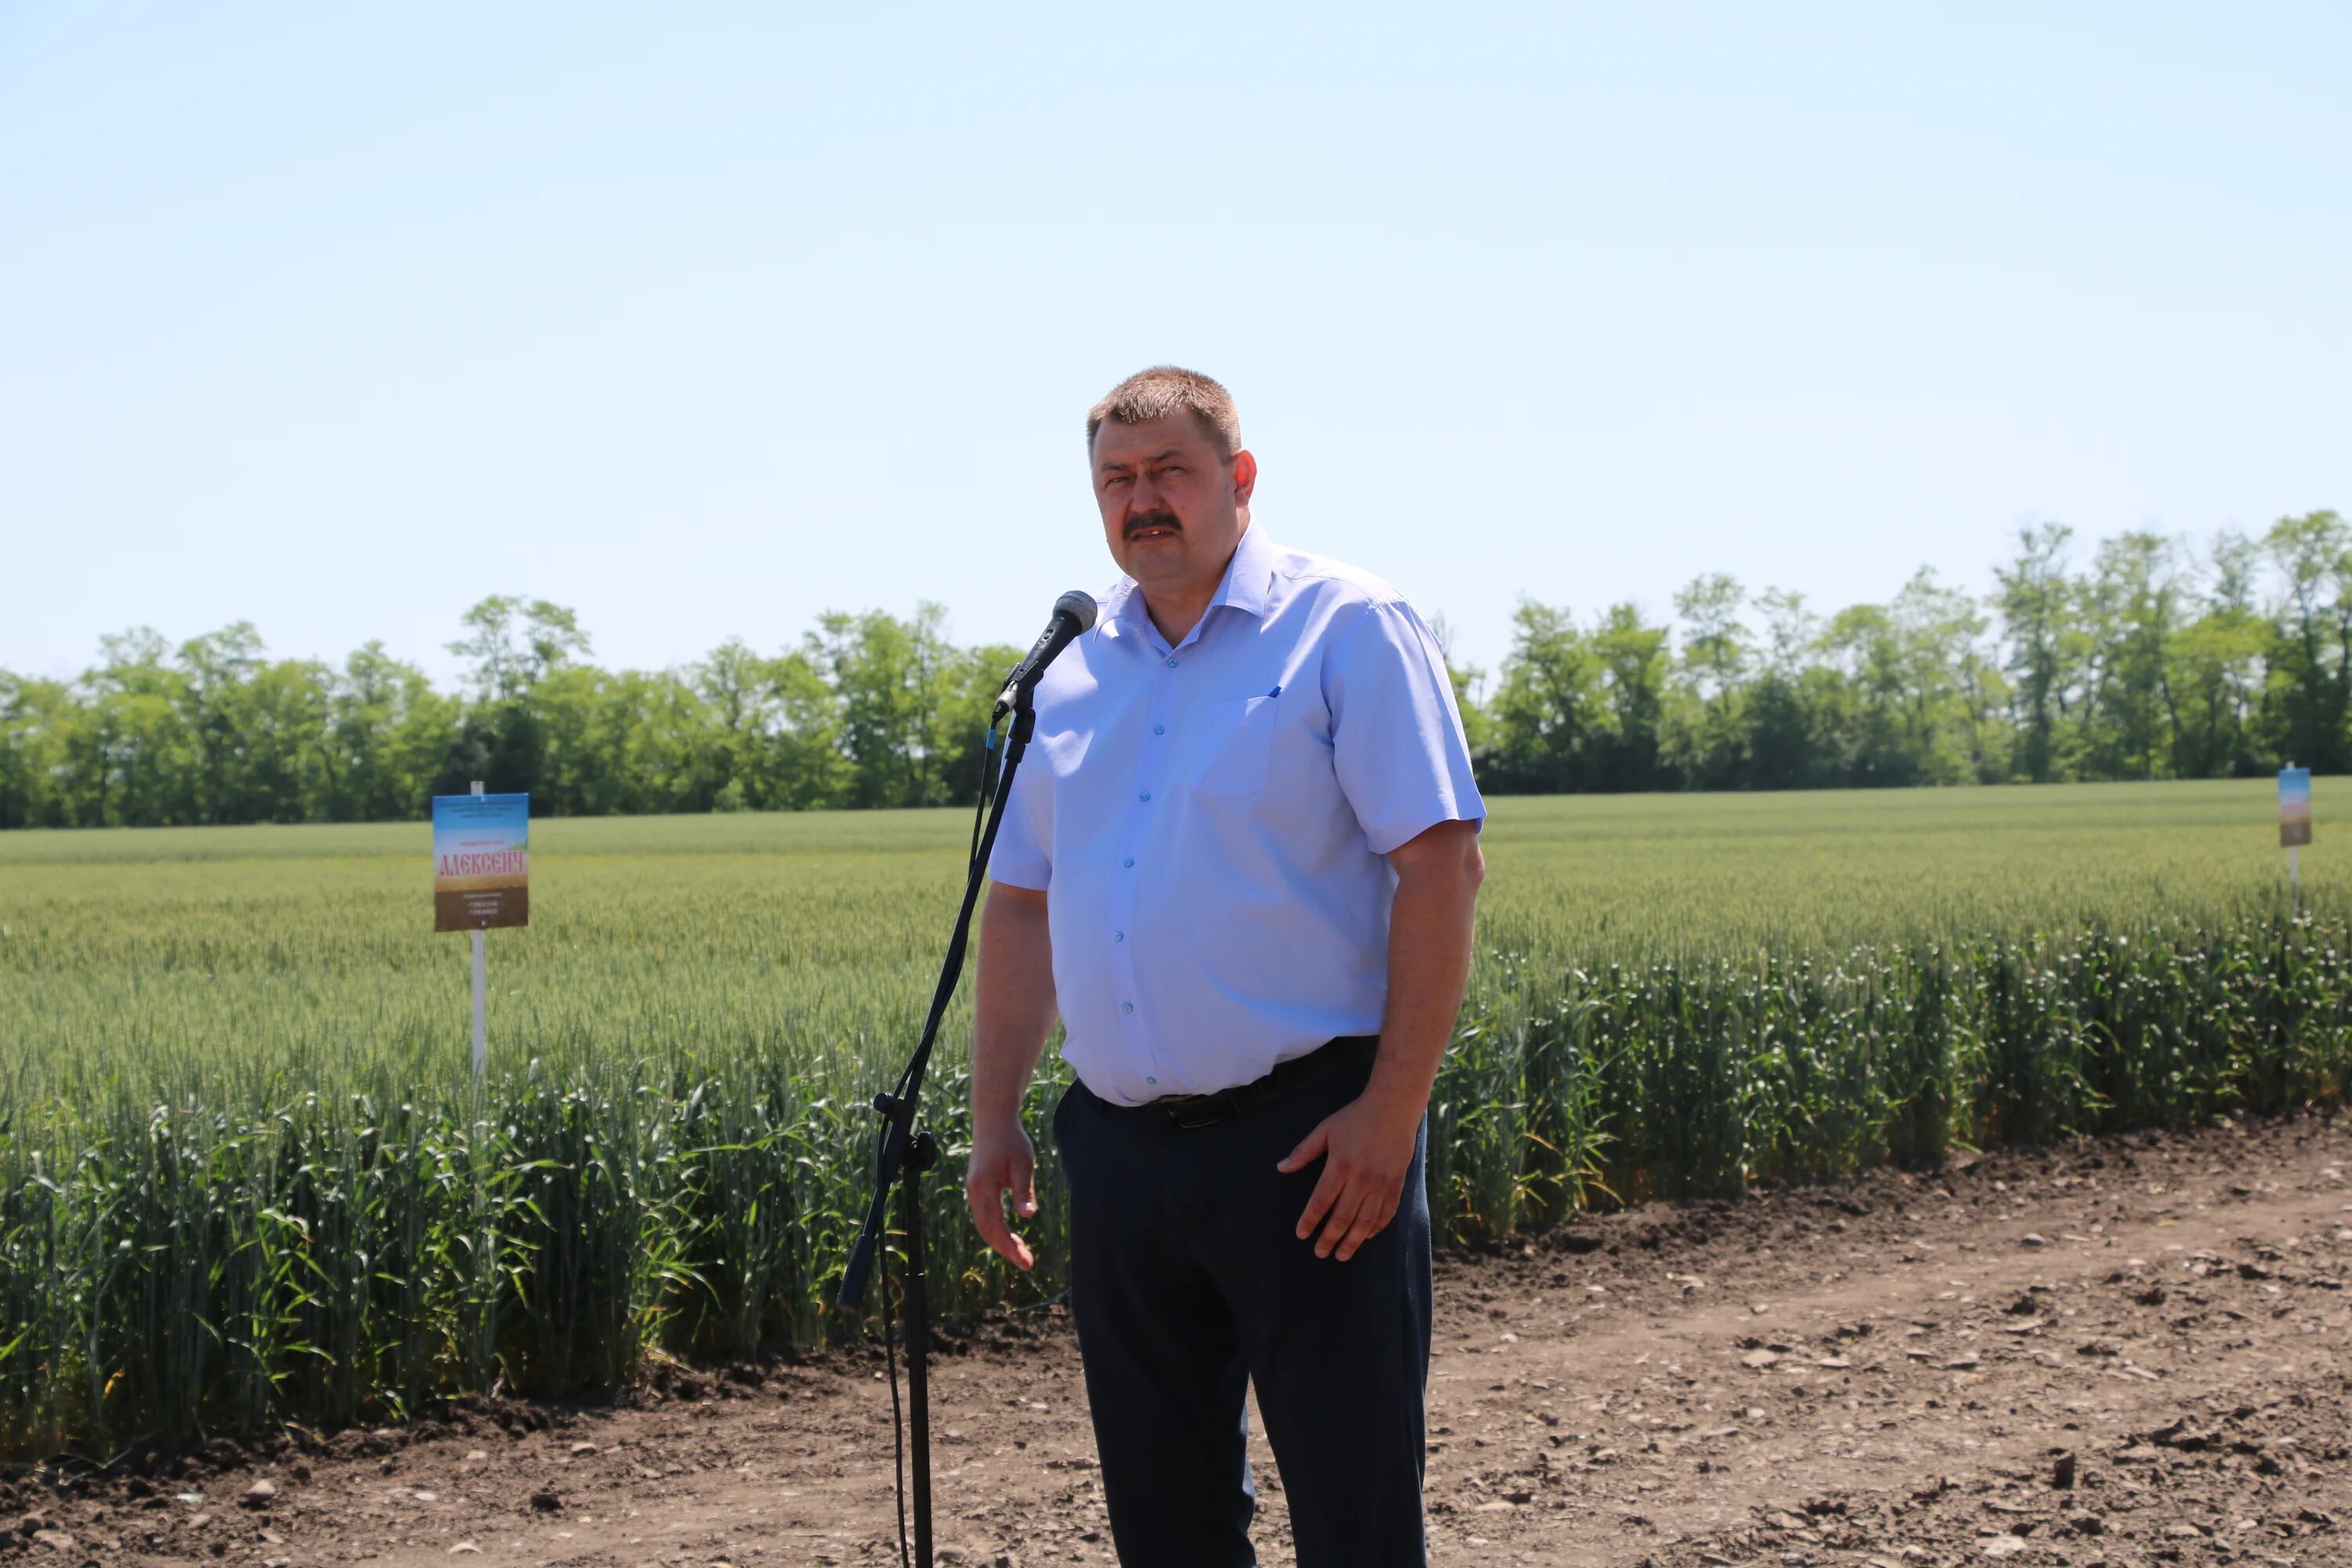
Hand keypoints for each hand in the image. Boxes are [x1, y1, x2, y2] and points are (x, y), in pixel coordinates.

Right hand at [965, 1115, 1038, 1271]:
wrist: (992, 1120)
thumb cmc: (1010, 1140)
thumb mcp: (1023, 1163)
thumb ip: (1024, 1189)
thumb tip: (1028, 1216)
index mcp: (983, 1187)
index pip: (995, 1226)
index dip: (1010, 1247)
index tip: (1026, 1262)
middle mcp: (974, 1193)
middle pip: (987, 1231)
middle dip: (1006, 1249)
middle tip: (1027, 1263)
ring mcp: (973, 1192)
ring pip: (984, 1226)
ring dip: (1001, 1242)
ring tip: (1022, 1254)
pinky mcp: (978, 1190)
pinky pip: (985, 1217)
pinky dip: (997, 1231)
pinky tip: (1011, 1237)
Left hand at [1276, 1090, 1421, 1260]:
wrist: (1393, 1108)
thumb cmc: (1356, 1117)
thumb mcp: (1326, 1129)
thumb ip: (1304, 1151)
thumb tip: (1281, 1167)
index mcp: (1340, 1165)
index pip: (1321, 1201)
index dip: (1310, 1220)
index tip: (1302, 1234)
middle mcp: (1361, 1179)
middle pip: (1343, 1217)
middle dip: (1329, 1238)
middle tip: (1320, 1253)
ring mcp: (1381, 1183)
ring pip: (1366, 1221)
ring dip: (1353, 1241)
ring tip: (1342, 1255)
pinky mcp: (1396, 1184)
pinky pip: (1387, 1213)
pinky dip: (1376, 1228)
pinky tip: (1367, 1237)